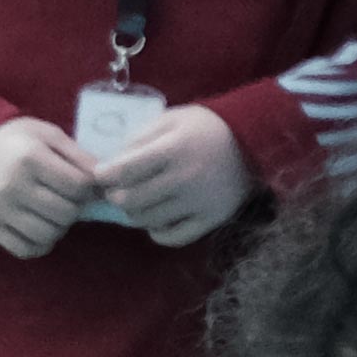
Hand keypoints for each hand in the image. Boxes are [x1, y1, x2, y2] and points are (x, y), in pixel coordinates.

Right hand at [0, 115, 100, 258]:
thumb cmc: (18, 140)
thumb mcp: (49, 135)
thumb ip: (79, 156)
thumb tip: (105, 182)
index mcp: (30, 158)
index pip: (78, 186)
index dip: (89, 187)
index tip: (84, 184)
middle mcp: (13, 185)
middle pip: (66, 213)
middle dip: (75, 207)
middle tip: (69, 199)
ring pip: (48, 235)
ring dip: (59, 227)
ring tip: (54, 213)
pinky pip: (25, 249)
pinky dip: (40, 244)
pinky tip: (41, 229)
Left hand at [88, 103, 253, 245]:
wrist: (254, 142)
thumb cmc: (206, 127)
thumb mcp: (172, 119)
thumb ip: (140, 137)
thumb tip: (111, 162)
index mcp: (173, 149)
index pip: (125, 171)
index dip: (105, 175)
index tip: (101, 175)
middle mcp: (185, 178)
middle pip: (130, 200)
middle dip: (115, 195)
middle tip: (117, 189)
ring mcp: (199, 203)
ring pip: (147, 220)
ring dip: (134, 213)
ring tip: (138, 201)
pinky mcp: (212, 219)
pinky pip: (173, 238)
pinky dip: (158, 232)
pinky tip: (157, 219)